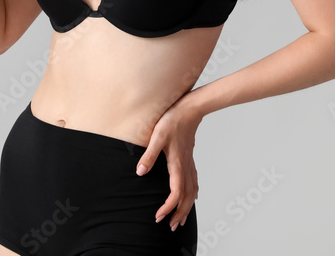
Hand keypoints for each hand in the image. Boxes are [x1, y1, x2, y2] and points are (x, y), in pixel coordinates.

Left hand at [134, 97, 202, 231]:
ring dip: (187, 207)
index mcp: (177, 165)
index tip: (158, 216)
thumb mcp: (157, 137)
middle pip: (186, 198)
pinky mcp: (190, 159)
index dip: (167, 208)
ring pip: (192, 192)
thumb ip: (148, 155)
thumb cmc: (173, 120)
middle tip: (170, 226)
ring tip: (180, 219)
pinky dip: (192, 195)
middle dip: (179, 214)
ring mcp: (189, 163)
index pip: (175, 194)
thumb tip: (140, 172)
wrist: (191, 109)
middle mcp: (186, 167)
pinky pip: (194, 183)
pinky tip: (191, 197)